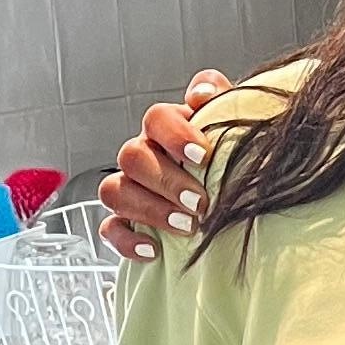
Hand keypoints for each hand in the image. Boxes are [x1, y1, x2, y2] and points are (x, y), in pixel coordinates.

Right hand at [99, 68, 234, 261]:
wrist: (233, 196)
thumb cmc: (229, 156)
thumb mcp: (233, 123)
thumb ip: (221, 97)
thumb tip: (202, 95)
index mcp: (168, 129)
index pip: (157, 119)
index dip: (175, 135)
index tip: (204, 157)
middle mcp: (144, 154)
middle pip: (132, 156)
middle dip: (166, 181)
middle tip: (200, 202)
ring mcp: (131, 187)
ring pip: (114, 191)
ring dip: (149, 209)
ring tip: (187, 226)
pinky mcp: (126, 221)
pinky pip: (110, 228)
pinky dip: (126, 240)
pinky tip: (152, 249)